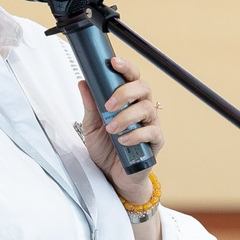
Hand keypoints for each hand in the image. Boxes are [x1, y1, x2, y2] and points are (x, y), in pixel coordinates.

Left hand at [76, 58, 163, 201]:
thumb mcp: (91, 126)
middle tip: (108, 105)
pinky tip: (122, 141)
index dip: (125, 67)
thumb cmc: (105, 149)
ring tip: (111, 129)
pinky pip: (150, 132)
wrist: (112, 176)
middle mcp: (141, 107)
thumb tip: (83, 82)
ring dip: (126, 117)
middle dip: (125, 92)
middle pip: (143, 87)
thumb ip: (90, 105)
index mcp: (128, 100)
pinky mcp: (155, 141)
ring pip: (146, 109)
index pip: (131, 77)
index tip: (113, 62)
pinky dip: (135, 135)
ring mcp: (150, 124)